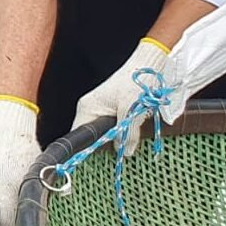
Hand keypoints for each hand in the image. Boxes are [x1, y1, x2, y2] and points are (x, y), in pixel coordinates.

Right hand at [72, 38, 170, 154]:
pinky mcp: (111, 108)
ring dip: (119, 135)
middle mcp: (90, 109)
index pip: (79, 135)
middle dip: (108, 143)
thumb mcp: (132, 110)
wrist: (147, 65)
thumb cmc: (134, 83)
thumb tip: (125, 153)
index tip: (98, 160)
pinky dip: (123, 129)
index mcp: (87, 108)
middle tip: (123, 146)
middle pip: (93, 135)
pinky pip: (113, 125)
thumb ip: (127, 133)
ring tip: (132, 132)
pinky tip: (134, 126)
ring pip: (106, 131)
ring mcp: (100, 108)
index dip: (87, 148)